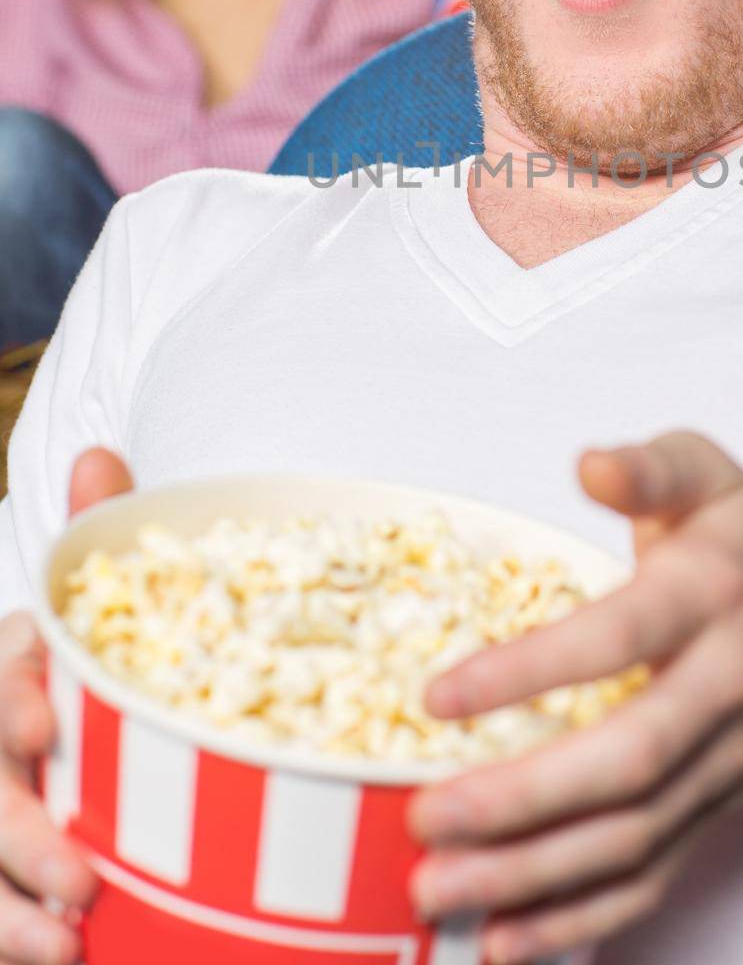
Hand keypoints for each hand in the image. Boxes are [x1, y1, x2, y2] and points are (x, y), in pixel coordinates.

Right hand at [0, 449, 131, 962]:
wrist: (59, 733)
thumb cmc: (86, 668)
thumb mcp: (97, 606)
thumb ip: (98, 537)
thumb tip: (101, 458)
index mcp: (12, 669)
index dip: (11, 693)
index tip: (41, 721)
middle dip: (18, 831)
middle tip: (82, 877)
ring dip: (7, 911)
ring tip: (70, 942)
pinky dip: (10, 933)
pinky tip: (57, 953)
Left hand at [408, 432, 742, 963]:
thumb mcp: (709, 477)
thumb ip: (650, 465)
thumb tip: (590, 463)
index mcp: (711, 595)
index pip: (619, 636)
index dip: (533, 669)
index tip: (440, 695)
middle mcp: (720, 688)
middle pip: (629, 762)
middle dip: (524, 799)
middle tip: (426, 815)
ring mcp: (719, 765)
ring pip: (634, 838)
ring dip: (535, 876)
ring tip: (439, 888)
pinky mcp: (711, 814)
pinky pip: (652, 879)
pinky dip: (581, 921)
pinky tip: (507, 941)